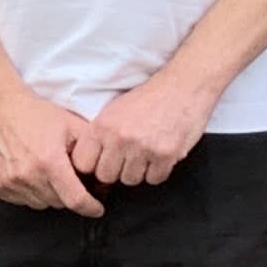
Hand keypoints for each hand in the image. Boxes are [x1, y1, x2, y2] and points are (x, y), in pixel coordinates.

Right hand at [0, 87, 106, 214]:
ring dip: (48, 193)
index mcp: (49, 161)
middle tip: (67, 176)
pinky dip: (29, 191)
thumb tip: (102, 173)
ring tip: (46, 170)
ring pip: (40, 203)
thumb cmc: (33, 114)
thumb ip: (90, 151)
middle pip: (58, 202)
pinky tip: (29, 172)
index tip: (96, 209)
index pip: (75, 199)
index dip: (90, 207)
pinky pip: (21, 200)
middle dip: (67, 193)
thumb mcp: (71, 125)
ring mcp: (10, 182)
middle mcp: (28, 175)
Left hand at [73, 69, 215, 193]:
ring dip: (137, 172)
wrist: (183, 87)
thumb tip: (85, 163)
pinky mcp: (166, 155)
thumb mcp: (112, 110)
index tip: (101, 162)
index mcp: (102, 126)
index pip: (83, 164)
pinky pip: (154, 179)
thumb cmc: (147, 99)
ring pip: (129, 180)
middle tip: (126, 159)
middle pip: (106, 176)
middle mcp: (120, 138)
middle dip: (115, 171)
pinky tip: (159, 157)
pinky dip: (157, 172)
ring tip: (144, 155)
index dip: (92, 166)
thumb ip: (98, 135)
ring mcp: (143, 148)